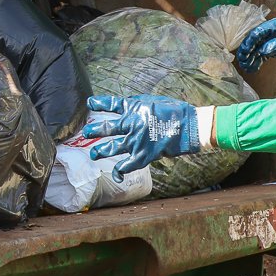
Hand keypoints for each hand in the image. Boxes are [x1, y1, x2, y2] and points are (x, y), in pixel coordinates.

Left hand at [83, 95, 199, 176]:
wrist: (189, 126)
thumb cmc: (175, 111)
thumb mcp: (154, 100)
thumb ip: (139, 103)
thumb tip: (128, 104)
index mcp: (134, 108)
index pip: (111, 104)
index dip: (100, 104)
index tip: (90, 104)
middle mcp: (131, 124)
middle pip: (107, 128)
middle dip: (94, 130)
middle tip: (86, 132)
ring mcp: (136, 141)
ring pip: (112, 148)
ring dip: (101, 151)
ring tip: (92, 154)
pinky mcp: (144, 155)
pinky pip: (127, 165)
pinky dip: (121, 171)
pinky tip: (117, 175)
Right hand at [235, 19, 275, 73]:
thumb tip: (262, 51)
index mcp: (272, 26)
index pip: (256, 33)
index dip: (249, 42)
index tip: (244, 52)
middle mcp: (270, 33)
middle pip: (254, 42)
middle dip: (247, 51)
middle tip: (242, 61)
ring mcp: (273, 41)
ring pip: (258, 49)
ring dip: (251, 58)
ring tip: (246, 67)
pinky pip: (264, 55)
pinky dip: (258, 61)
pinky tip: (253, 68)